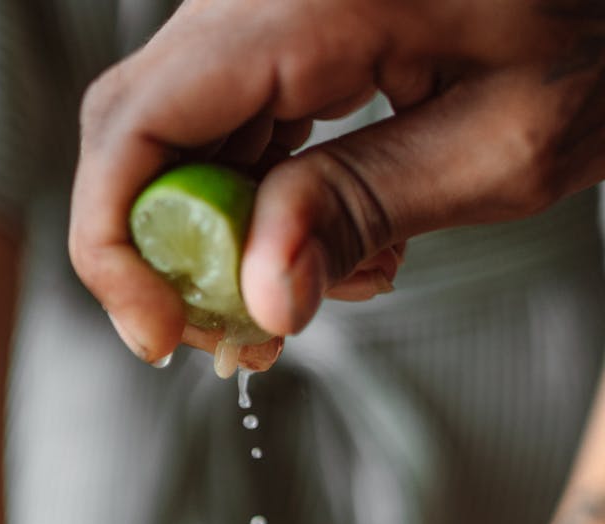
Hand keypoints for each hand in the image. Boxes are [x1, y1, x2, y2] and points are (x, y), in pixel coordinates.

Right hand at [70, 0, 604, 362]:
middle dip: (167, 259)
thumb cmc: (593, 30)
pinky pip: (231, 126)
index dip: (117, 247)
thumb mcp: (500, 141)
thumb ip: (364, 207)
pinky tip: (325, 245)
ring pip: (179, 141)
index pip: (135, 125)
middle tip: (231, 339)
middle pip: (137, 136)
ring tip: (299, 302)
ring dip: (219, 241)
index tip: (161, 338)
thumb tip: (261, 299)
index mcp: (302, 2)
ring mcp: (265, 7)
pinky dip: (257, 204)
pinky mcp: (286, 27)